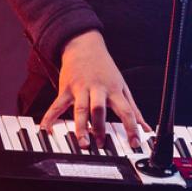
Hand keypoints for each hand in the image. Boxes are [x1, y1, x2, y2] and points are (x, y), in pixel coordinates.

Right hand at [39, 29, 149, 150]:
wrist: (85, 45)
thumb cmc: (105, 69)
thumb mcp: (122, 86)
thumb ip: (133, 109)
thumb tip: (145, 128)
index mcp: (114, 90)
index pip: (126, 110)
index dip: (132, 127)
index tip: (134, 143)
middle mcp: (98, 89)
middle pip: (100, 108)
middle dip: (100, 127)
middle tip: (100, 144)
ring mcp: (81, 88)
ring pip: (81, 108)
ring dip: (81, 126)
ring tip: (82, 142)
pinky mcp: (66, 88)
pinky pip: (57, 105)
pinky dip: (50, 117)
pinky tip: (46, 129)